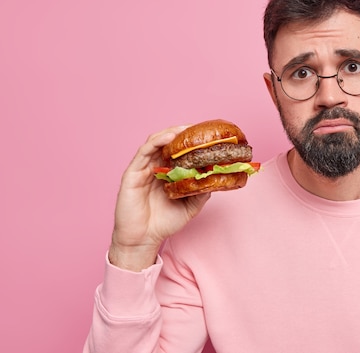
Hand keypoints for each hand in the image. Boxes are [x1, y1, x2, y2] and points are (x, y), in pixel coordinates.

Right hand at [108, 126, 210, 270]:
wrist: (142, 240)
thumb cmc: (162, 223)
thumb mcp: (190, 206)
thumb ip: (201, 192)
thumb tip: (216, 178)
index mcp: (168, 173)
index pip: (179, 151)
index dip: (191, 141)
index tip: (208, 136)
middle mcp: (155, 167)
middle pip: (169, 142)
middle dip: (184, 133)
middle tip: (200, 129)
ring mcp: (143, 168)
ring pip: (157, 142)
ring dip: (171, 133)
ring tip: (186, 130)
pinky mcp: (132, 173)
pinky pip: (144, 152)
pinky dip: (157, 142)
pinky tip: (169, 138)